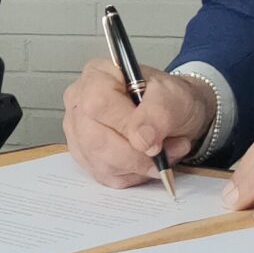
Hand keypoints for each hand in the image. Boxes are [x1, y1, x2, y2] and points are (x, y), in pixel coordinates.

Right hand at [63, 59, 211, 187]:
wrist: (174, 114)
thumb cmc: (169, 98)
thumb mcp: (175, 96)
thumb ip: (159, 113)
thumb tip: (141, 140)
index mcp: (97, 76)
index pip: (98, 104)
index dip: (125, 126)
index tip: (152, 140)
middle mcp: (79, 103)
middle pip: (94, 139)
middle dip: (136, 155)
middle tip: (164, 150)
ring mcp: (78, 132)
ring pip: (100, 162)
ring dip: (139, 166)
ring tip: (163, 152)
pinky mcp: (86, 157)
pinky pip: (106, 176)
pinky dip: (134, 174)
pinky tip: (148, 161)